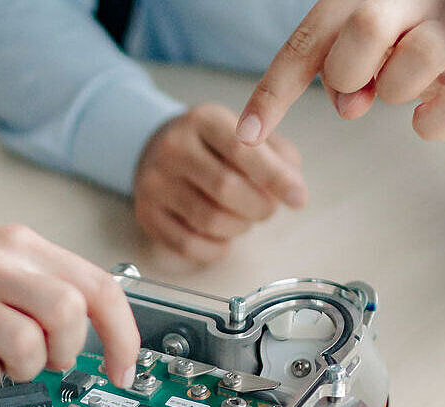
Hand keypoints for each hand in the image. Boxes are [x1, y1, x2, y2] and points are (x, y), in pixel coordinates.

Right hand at [0, 220, 139, 391]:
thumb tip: (89, 323)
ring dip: (23, 369)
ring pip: (27, 349)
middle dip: (69, 352)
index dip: (123, 336)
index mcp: (13, 243)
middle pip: (68, 315)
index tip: (123, 368)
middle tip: (49, 361)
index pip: (96, 286)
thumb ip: (36, 278)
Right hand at [133, 104, 306, 262]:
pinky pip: (188, 244)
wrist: (160, 150)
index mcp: (204, 120)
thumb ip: (280, 157)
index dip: (275, 178)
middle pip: (227, 188)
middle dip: (259, 207)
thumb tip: (294, 192)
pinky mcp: (146, 212)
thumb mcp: (249, 134)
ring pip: (210, 220)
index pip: (242, 150)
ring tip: (244, 218)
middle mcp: (173, 147)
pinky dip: (216, 249)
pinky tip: (224, 238)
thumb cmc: (216, 147)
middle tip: (267, 208)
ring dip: (240, 228)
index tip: (298, 198)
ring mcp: (154, 181)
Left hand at [238, 0, 444, 146]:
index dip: (273, 92)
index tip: (248, 136)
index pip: (307, 41)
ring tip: (407, 86)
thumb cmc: (405, 39)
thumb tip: (351, 106)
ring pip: (416, 58)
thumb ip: (341, 70)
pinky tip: (431, 111)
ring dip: (398, 90)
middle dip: (352, 73)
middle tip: (360, 89)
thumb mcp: (361, 45)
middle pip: (367, 27)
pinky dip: (433, 122)